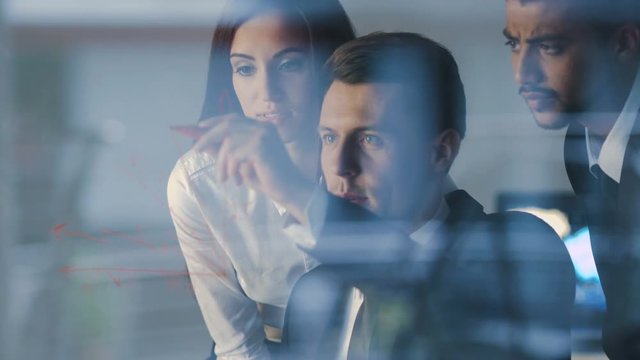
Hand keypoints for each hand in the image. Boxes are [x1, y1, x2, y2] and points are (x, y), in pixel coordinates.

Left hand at [180, 114, 313, 222]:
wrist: (288, 189)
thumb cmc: (266, 177)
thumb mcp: (240, 163)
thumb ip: (225, 152)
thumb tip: (203, 144)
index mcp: (261, 127)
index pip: (233, 119)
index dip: (215, 121)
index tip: (199, 127)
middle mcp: (262, 127)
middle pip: (227, 126)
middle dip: (208, 137)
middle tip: (196, 150)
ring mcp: (262, 135)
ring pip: (229, 145)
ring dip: (223, 164)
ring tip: (226, 179)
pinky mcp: (260, 147)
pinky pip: (235, 155)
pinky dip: (233, 170)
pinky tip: (240, 181)